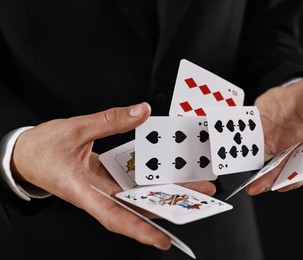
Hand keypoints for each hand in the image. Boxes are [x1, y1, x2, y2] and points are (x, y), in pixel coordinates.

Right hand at [10, 102, 215, 249]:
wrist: (27, 154)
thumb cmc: (42, 149)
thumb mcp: (75, 130)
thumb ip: (110, 121)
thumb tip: (140, 111)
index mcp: (83, 191)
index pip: (114, 216)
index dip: (139, 230)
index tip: (163, 239)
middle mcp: (98, 195)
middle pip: (137, 206)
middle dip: (170, 204)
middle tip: (200, 196)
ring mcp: (104, 188)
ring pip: (139, 195)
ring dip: (165, 191)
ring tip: (192, 183)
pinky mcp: (107, 180)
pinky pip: (132, 182)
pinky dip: (150, 178)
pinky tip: (168, 171)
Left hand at [247, 74, 302, 194]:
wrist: (294, 86)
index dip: (297, 177)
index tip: (285, 183)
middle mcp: (295, 151)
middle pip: (284, 171)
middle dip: (272, 181)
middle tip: (258, 188)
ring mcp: (277, 146)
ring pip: (267, 166)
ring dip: (258, 175)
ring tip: (248, 184)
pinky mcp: (261, 138)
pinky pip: (252, 150)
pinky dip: (245, 157)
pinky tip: (237, 162)